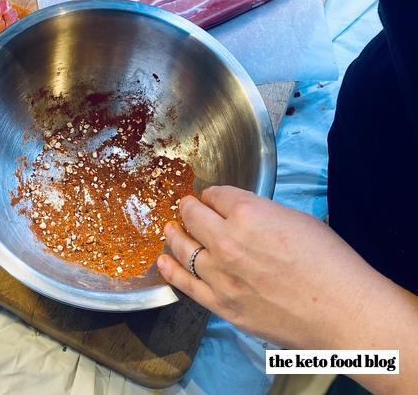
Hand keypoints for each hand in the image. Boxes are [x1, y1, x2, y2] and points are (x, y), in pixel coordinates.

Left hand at [157, 187, 390, 349]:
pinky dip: (171, 270)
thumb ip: (259, 212)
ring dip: (174, 236)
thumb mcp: (293, 218)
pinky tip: (163, 261)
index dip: (213, 196)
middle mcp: (227, 241)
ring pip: (183, 248)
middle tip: (186, 208)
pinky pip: (186, 284)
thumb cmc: (329, 262)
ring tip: (170, 230)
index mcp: (247, 213)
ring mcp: (221, 275)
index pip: (215, 195)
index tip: (212, 198)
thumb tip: (240, 214)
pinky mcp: (222, 305)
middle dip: (188, 209)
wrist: (343, 312)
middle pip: (192, 217)